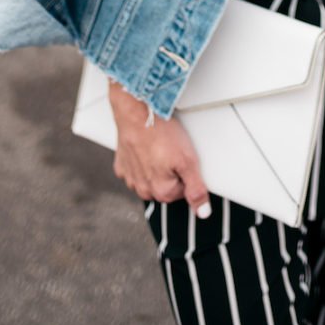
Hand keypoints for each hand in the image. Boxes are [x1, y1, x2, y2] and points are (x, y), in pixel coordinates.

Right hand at [108, 81, 211, 217]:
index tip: (184, 158)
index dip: (187, 173)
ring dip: (156, 166)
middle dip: (171, 171)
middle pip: (165, 186)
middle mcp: (142, 189)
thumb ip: (196, 189)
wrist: (137, 111)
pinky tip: (146, 146)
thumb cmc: (161, 133)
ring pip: (150, 178)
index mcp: (160, 192)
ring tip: (160, 146)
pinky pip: (136, 167)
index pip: (183, 191)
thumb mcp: (188, 160)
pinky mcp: (121, 164)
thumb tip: (203, 213)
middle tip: (173, 150)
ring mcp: (130, 177)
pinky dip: (142, 159)